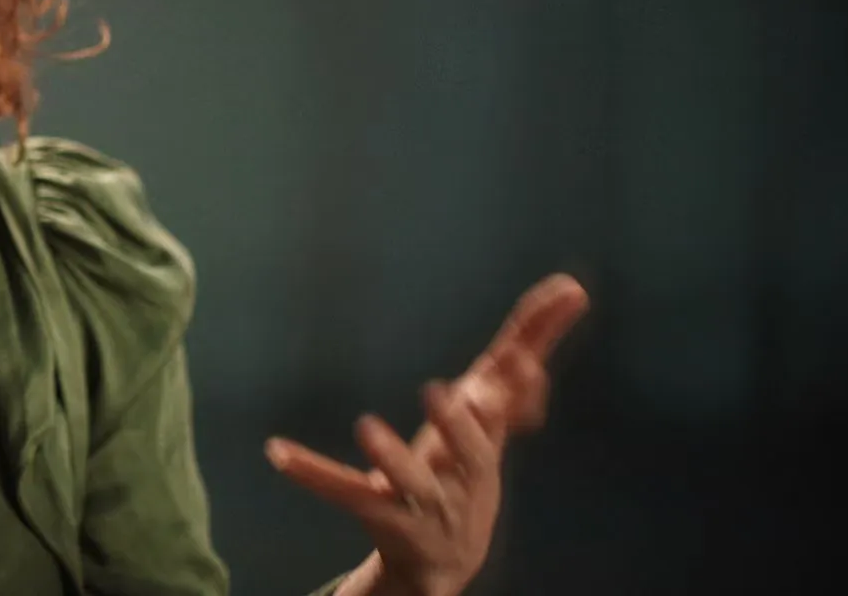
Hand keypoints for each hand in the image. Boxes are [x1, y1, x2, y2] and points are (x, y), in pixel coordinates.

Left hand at [263, 273, 588, 595]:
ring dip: (393, 455)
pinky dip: (312, 472)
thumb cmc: (465, 472)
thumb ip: (518, 359)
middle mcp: (461, 474)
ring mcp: (423, 500)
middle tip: (450, 392)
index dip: (520, 389)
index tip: (522, 361)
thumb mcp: (490, 417)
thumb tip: (570, 290)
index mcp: (485, 443)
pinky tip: (277, 452)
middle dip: (462, 425)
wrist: (447, 558)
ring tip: (367, 426)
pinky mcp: (381, 515)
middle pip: (472, 450)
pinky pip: (343, 492)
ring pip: (410, 480)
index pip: (509, 410)